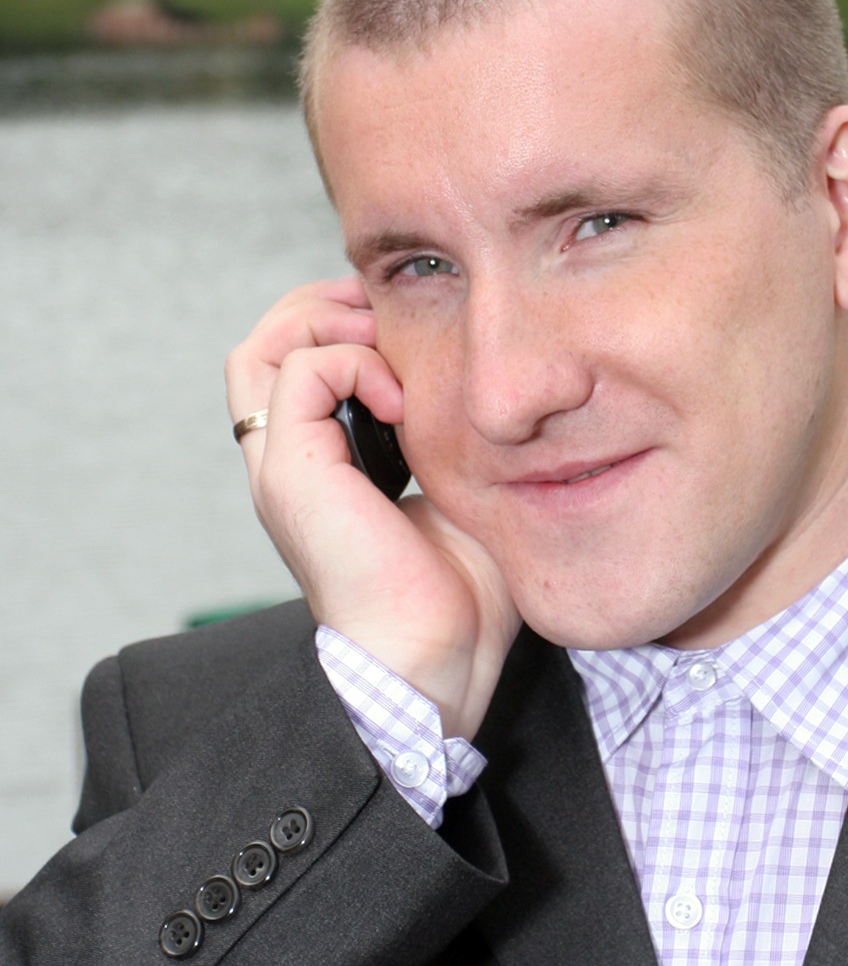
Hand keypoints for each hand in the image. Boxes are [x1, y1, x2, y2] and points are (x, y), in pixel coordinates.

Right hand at [226, 278, 519, 740]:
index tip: (403, 324)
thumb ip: (440, 435)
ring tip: (385, 341)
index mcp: (317, 469)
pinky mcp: (294, 474)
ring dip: (327, 323)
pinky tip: (405, 404)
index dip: (337, 325)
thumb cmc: (459, 595)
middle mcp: (285, 465)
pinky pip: (301, 373)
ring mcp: (281, 469)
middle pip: (259, 345)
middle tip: (384, 310)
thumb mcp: (452, 490)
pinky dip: (354, 363)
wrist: (436, 659)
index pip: (290, 366)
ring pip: (260, 348)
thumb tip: (470, 385)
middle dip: (320, 307)